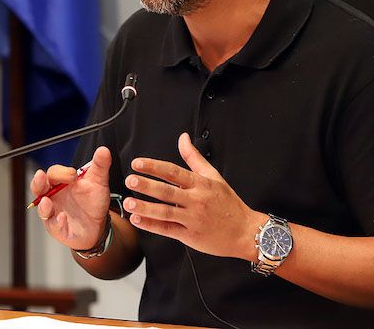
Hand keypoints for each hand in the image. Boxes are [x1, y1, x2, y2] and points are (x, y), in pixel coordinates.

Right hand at [30, 146, 111, 249]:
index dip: (61, 172)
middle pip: (39, 187)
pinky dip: (57, 222)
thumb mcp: (98, 181)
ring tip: (47, 201)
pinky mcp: (58, 228)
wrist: (98, 224)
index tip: (74, 175)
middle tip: (41, 176)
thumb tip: (103, 150)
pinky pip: (54, 226)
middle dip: (38, 182)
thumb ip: (100, 166)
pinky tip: (62, 218)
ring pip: (42, 208)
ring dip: (43, 205)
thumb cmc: (93, 201)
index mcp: (60, 183)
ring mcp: (53, 213)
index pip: (53, 173)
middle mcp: (53, 197)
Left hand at [122, 133, 263, 259]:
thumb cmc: (228, 203)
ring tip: (129, 203)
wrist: (244, 231)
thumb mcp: (213, 176)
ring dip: (145, 208)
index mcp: (200, 184)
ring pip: (165, 212)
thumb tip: (182, 138)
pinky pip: (168, 230)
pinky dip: (151, 226)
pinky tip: (138, 220)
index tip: (138, 163)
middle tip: (130, 180)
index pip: (173, 172)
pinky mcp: (190, 235)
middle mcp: (196, 200)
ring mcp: (193, 219)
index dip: (154, 166)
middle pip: (167, 191)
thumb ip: (194, 157)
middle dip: (146, 185)